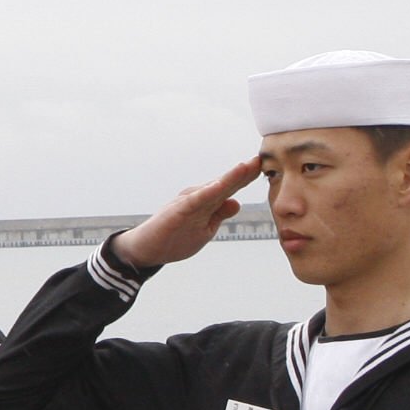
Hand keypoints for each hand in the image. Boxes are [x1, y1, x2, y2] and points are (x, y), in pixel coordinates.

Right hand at [114, 157, 263, 268]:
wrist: (146, 250)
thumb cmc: (173, 238)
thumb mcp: (204, 229)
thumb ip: (218, 214)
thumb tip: (237, 202)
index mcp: (206, 203)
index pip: (229, 189)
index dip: (246, 178)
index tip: (263, 166)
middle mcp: (197, 198)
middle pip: (224, 184)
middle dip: (242, 173)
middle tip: (259, 159)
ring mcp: (187, 204)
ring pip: (212, 189)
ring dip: (229, 178)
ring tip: (245, 167)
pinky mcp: (177, 212)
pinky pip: (194, 201)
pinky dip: (206, 193)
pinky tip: (219, 186)